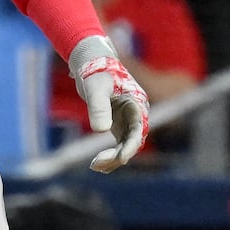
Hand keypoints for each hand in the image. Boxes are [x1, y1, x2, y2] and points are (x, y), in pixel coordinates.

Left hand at [68, 35, 149, 172]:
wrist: (91, 62)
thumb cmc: (95, 72)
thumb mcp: (95, 88)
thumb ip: (98, 107)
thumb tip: (101, 131)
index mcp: (136, 103)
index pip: (138, 129)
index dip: (131, 145)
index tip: (120, 157)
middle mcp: (136, 113)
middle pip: (133, 141)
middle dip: (118, 155)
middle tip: (96, 164)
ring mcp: (129, 120)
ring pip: (127, 145)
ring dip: (113, 158)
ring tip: (95, 166)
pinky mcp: (119, 123)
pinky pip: (119, 144)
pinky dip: (110, 155)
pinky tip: (98, 165)